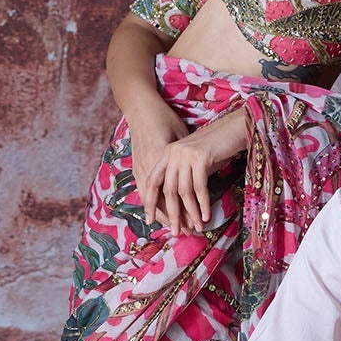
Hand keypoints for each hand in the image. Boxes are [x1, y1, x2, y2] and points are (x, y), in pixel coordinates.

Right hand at [128, 98, 191, 221]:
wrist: (141, 108)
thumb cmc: (165, 118)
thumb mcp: (181, 135)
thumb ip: (189, 155)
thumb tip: (204, 172)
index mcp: (164, 158)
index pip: (178, 191)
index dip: (188, 208)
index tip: (200, 220)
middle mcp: (151, 165)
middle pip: (165, 200)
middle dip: (178, 218)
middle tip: (190, 232)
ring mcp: (140, 167)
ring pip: (152, 200)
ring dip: (164, 216)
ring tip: (176, 229)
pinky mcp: (135, 167)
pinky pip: (144, 192)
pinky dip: (152, 206)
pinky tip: (159, 217)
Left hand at [153, 106, 248, 235]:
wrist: (235, 128)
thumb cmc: (217, 147)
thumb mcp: (194, 161)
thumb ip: (183, 176)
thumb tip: (179, 205)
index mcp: (168, 153)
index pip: (153, 181)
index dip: (150, 202)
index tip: (151, 220)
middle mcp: (173, 152)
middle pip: (168, 190)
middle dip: (173, 214)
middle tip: (177, 232)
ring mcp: (186, 154)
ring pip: (184, 191)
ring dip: (190, 213)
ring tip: (196, 228)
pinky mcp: (200, 157)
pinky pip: (199, 187)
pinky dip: (203, 204)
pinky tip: (206, 216)